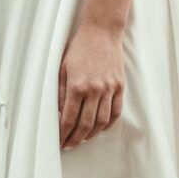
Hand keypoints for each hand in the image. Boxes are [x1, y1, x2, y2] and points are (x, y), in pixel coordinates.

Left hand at [57, 23, 123, 150]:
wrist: (101, 32)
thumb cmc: (79, 48)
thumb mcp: (62, 68)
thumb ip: (61, 92)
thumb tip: (59, 114)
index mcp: (77, 86)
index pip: (69, 118)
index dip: (64, 133)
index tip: (60, 141)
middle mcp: (94, 90)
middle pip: (85, 124)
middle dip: (76, 138)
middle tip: (70, 144)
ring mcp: (109, 89)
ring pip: (102, 121)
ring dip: (91, 134)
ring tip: (83, 139)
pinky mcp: (119, 87)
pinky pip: (116, 112)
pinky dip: (108, 124)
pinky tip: (100, 129)